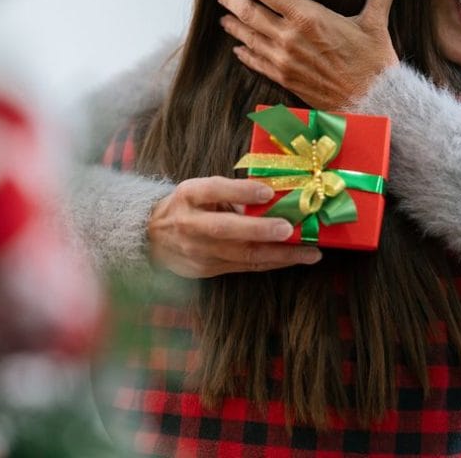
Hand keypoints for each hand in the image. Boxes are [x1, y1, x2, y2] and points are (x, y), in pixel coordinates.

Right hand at [147, 176, 321, 276]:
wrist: (151, 238)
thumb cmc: (185, 207)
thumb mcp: (199, 190)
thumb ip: (229, 192)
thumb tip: (272, 194)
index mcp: (189, 196)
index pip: (214, 190)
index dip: (240, 191)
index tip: (267, 191)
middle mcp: (191, 224)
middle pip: (227, 229)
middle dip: (261, 231)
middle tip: (291, 229)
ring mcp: (199, 252)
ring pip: (242, 255)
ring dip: (279, 255)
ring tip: (309, 253)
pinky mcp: (208, 270)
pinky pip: (244, 267)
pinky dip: (271, 263)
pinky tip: (293, 260)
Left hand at [216, 0, 404, 109]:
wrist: (372, 102)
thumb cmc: (375, 61)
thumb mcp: (376, 20)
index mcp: (309, 17)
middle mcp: (290, 38)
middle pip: (250, 13)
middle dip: (232, 0)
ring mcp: (284, 60)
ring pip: (249, 38)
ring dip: (234, 25)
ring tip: (224, 16)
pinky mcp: (285, 79)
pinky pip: (257, 63)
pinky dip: (245, 54)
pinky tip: (238, 48)